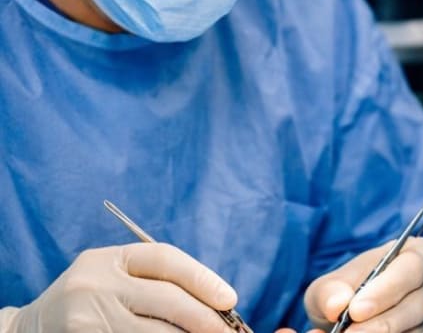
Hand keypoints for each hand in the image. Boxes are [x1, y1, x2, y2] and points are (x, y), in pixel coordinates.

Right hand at [1, 243, 237, 332]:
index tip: (229, 299)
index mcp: (110, 258)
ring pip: (156, 332)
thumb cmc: (91, 299)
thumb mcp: (115, 277)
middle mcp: (96, 284)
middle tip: (228, 331)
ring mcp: (88, 318)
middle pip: (167, 298)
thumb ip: (156, 282)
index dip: (203, 278)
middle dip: (204, 317)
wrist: (32, 329)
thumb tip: (217, 302)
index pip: (165, 259)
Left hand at [304, 237, 422, 331]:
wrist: (360, 313)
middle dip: (384, 322)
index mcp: (419, 252)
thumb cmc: (351, 291)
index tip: (356, 310)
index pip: (410, 268)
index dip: (385, 291)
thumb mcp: (332, 285)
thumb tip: (337, 304)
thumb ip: (330, 291)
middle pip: (419, 303)